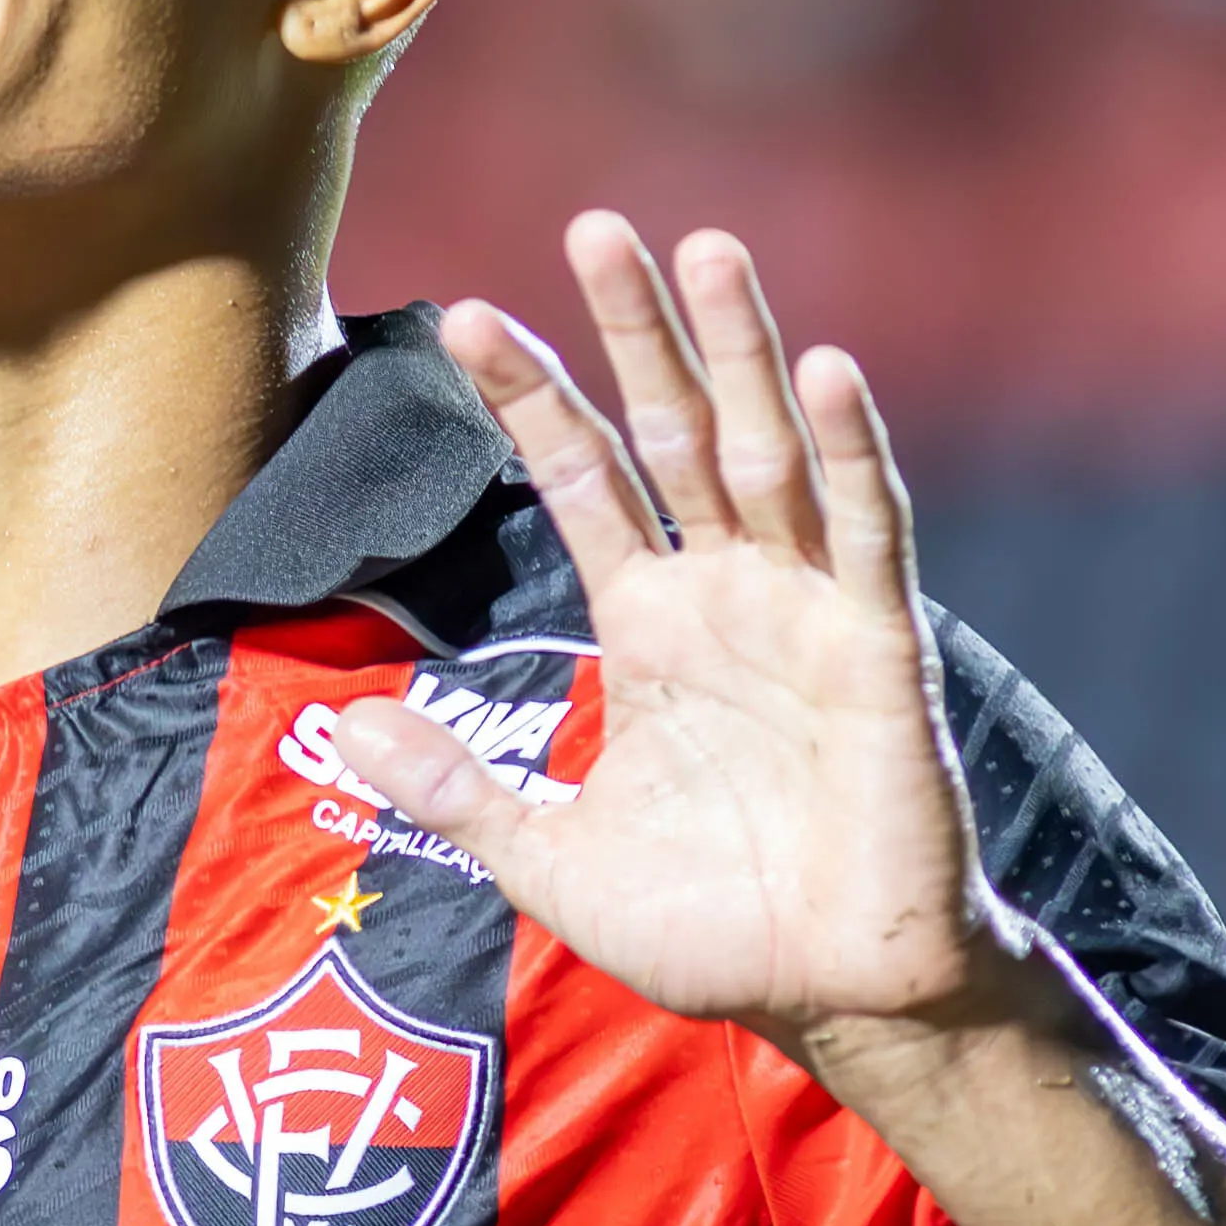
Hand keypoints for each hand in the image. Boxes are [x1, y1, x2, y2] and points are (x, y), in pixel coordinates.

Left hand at [329, 216, 1028, 1043]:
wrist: (832, 1002)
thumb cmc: (712, 932)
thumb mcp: (549, 864)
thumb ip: (459, 791)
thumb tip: (344, 731)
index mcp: (648, 626)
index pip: (581, 481)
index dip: (532, 400)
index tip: (468, 316)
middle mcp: (728, 594)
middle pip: (672, 432)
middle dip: (634, 331)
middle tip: (592, 223)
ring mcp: (807, 612)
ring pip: (767, 453)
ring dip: (740, 352)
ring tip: (703, 246)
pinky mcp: (881, 651)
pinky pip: (867, 535)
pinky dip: (852, 454)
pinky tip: (829, 372)